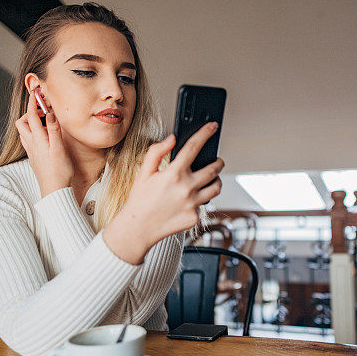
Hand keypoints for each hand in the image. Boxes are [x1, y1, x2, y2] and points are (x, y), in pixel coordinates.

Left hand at [15, 89, 73, 197]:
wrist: (54, 190)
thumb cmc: (59, 171)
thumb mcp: (59, 148)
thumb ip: (54, 129)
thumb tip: (50, 112)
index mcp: (38, 139)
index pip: (32, 115)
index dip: (34, 101)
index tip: (36, 91)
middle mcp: (31, 144)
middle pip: (23, 122)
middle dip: (30, 112)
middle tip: (43, 109)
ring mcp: (31, 151)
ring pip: (24, 132)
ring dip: (31, 122)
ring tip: (44, 121)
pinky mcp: (34, 158)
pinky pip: (28, 140)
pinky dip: (33, 133)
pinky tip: (43, 137)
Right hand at [103, 122, 223, 263]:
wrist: (138, 229)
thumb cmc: (140, 200)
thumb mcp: (144, 172)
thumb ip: (156, 152)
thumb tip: (171, 139)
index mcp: (174, 174)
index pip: (194, 147)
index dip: (205, 133)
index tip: (213, 127)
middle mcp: (186, 188)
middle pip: (214, 169)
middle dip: (218, 162)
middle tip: (216, 160)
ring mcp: (192, 204)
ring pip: (216, 187)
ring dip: (216, 181)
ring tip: (210, 179)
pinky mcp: (195, 217)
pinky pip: (205, 205)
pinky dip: (201, 200)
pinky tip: (191, 200)